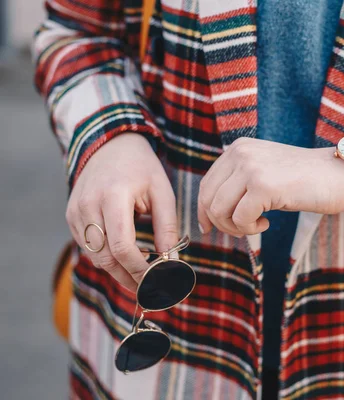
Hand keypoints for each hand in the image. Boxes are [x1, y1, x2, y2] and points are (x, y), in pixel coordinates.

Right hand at [66, 133, 178, 291]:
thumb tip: (171, 262)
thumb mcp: (163, 193)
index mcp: (113, 197)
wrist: (111, 145)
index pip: (122, 247)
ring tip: (141, 279)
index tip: (159, 282)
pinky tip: (126, 261)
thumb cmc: (142, 168)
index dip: (139, 270)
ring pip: (95, 256)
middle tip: (151, 291)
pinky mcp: (71, 216)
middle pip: (106, 258)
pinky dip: (106, 258)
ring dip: (117, 272)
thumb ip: (167, 228)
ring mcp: (75, 212)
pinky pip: (88, 247)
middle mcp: (88, 206)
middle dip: (129, 278)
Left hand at [197, 137, 343, 236]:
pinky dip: (250, 229)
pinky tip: (267, 223)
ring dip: (236, 227)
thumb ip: (240, 183)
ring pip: (219, 210)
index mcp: (239, 148)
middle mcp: (241, 153)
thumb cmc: (307, 180)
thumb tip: (211, 212)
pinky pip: (240, 219)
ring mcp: (251, 168)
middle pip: (208, 198)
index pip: (207, 184)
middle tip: (243, 230)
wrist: (341, 175)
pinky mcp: (263, 185)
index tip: (210, 227)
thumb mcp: (267, 172)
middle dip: (221, 223)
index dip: (205, 211)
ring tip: (257, 225)